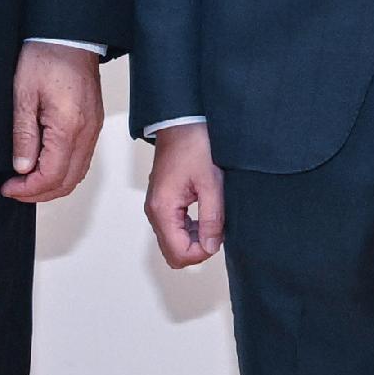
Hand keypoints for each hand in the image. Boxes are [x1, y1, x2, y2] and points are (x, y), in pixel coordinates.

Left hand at [6, 44, 105, 203]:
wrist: (70, 36)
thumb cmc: (46, 57)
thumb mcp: (23, 95)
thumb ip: (24, 135)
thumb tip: (22, 167)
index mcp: (69, 126)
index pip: (52, 175)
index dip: (28, 189)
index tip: (9, 188)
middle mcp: (87, 132)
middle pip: (68, 181)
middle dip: (39, 193)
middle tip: (14, 190)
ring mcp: (93, 129)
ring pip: (77, 174)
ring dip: (52, 184)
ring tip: (26, 182)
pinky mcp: (93, 124)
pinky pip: (82, 159)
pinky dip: (64, 171)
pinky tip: (44, 166)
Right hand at [145, 123, 226, 267]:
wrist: (182, 121)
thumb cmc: (195, 145)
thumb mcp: (211, 183)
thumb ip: (211, 218)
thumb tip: (210, 247)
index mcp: (163, 208)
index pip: (178, 253)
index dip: (202, 253)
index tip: (218, 236)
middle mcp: (155, 211)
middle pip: (173, 253)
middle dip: (197, 249)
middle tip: (216, 230)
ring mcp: (157, 207)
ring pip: (173, 243)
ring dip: (194, 239)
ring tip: (213, 218)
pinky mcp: (163, 201)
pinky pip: (174, 228)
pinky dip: (190, 229)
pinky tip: (205, 214)